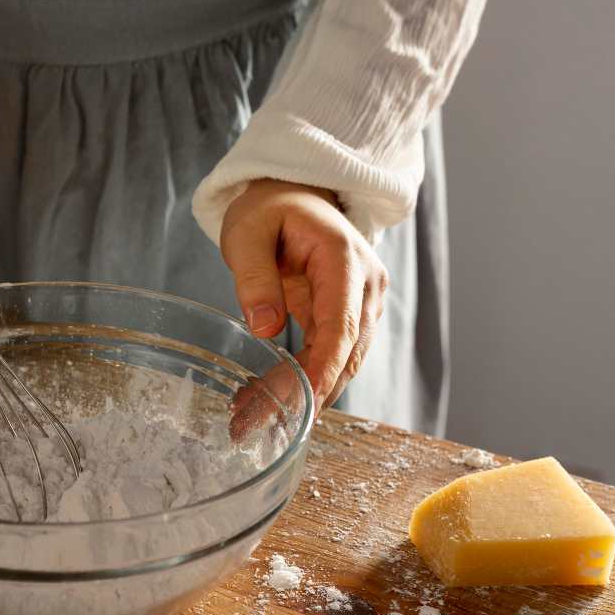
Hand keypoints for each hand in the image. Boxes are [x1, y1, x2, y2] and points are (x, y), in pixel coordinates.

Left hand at [220, 179, 387, 413]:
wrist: (295, 191)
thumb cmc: (270, 207)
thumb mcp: (247, 231)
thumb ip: (254, 276)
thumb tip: (265, 328)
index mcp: (344, 258)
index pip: (342, 325)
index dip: (324, 369)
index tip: (302, 403)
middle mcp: (367, 284)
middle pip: (346, 353)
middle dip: (306, 394)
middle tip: (253, 423)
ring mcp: (364, 302)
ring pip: (343, 362)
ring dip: (302, 393)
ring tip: (249, 416)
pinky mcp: (350, 316)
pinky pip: (332, 355)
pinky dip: (303, 379)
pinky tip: (266, 396)